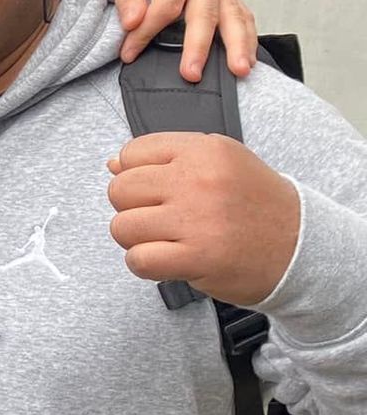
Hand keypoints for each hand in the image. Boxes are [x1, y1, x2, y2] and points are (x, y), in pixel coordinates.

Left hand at [98, 0, 258, 78]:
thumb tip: (132, 23)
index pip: (168, 6)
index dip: (146, 32)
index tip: (127, 53)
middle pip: (205, 14)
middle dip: (197, 47)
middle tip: (190, 75)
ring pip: (234, 17)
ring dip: (237, 47)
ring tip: (240, 72)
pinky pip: (241, 17)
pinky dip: (246, 39)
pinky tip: (248, 61)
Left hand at [107, 132, 300, 306]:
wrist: (302, 246)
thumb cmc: (253, 204)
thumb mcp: (220, 164)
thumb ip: (166, 159)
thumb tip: (112, 164)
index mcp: (204, 150)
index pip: (132, 153)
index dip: (134, 175)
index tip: (157, 191)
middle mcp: (199, 179)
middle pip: (120, 190)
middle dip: (132, 208)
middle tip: (161, 219)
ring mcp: (198, 218)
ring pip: (122, 226)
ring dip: (137, 239)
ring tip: (166, 240)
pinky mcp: (198, 256)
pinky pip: (138, 259)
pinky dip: (144, 264)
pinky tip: (167, 260)